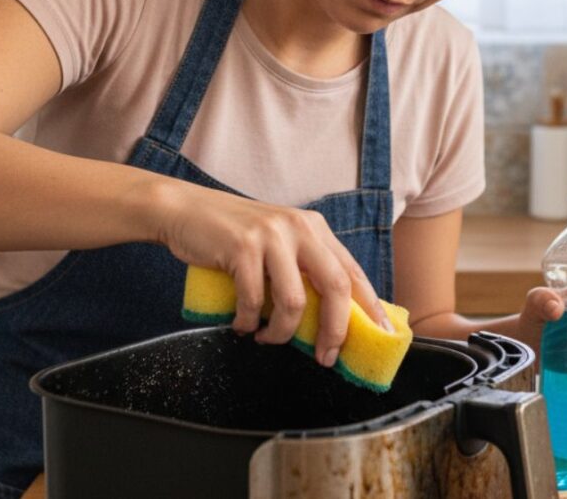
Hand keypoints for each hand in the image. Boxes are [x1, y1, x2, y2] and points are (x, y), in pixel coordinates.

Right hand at [158, 182, 391, 367]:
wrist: (184, 209)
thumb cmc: (232, 235)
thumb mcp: (279, 242)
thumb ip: (304, 267)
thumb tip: (332, 317)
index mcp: (315, 229)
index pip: (352, 272)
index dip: (370, 307)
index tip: (382, 335)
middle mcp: (299, 228)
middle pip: (334, 287)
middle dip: (334, 330)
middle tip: (325, 356)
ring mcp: (271, 236)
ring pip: (293, 302)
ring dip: (280, 332)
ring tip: (265, 338)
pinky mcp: (242, 247)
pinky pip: (253, 300)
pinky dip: (247, 322)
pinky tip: (241, 325)